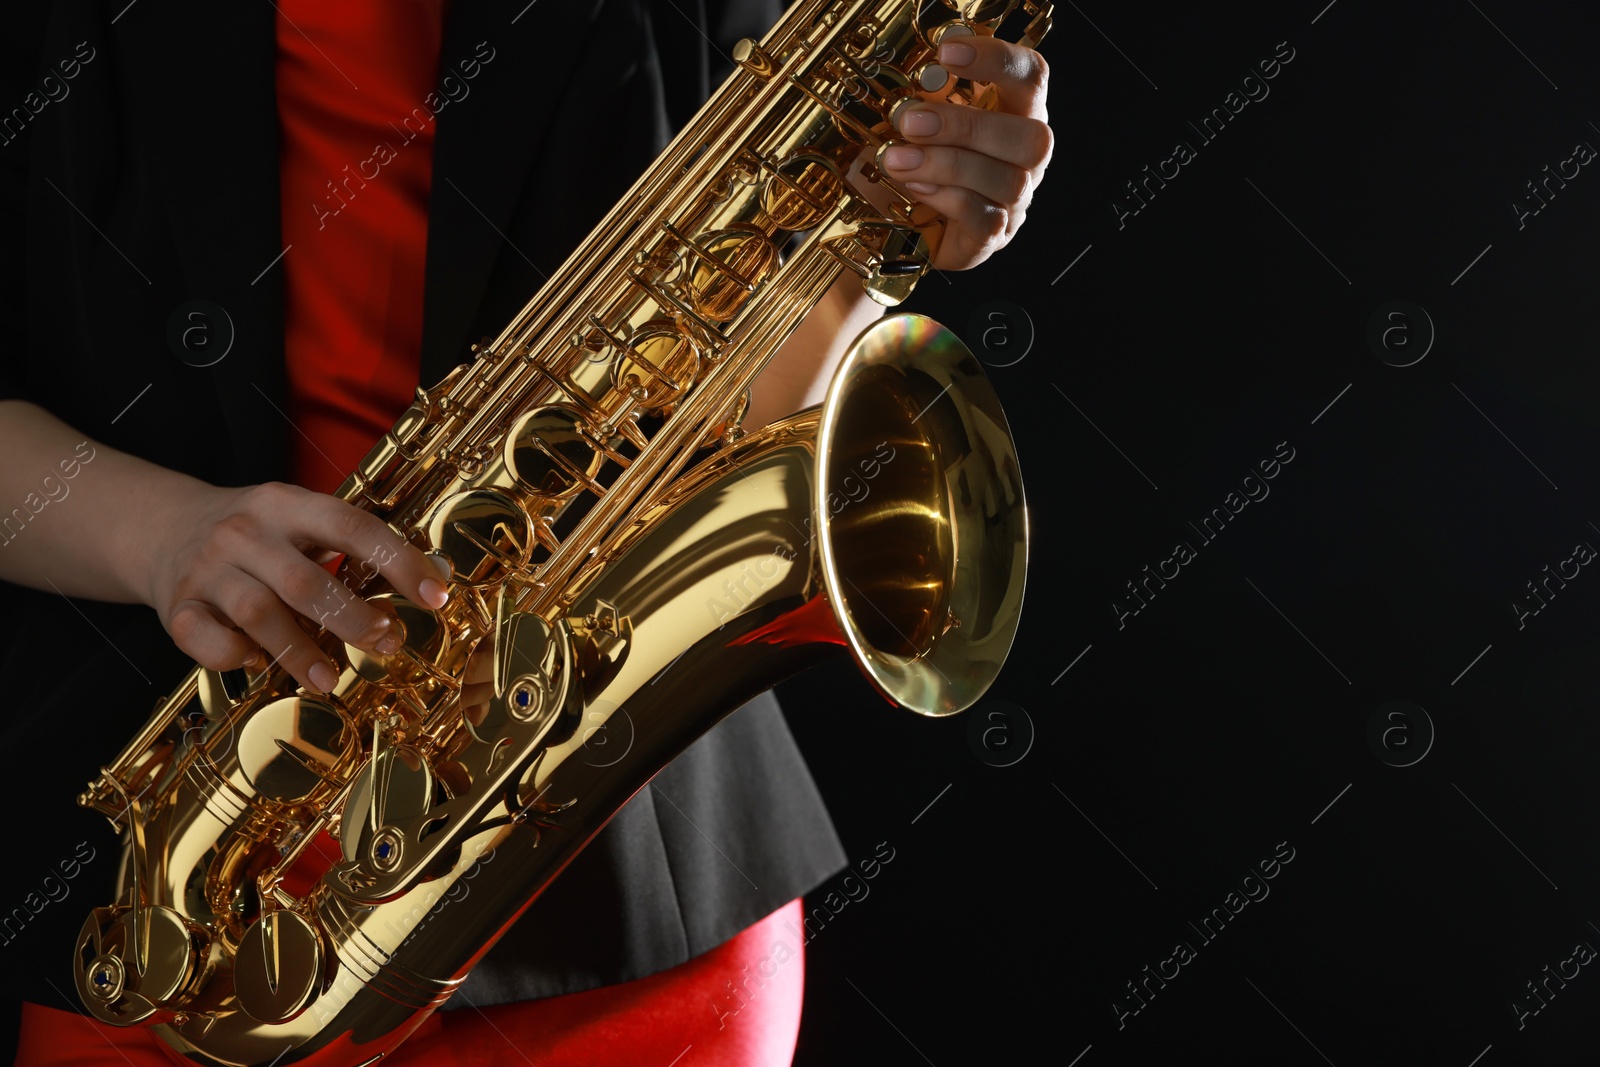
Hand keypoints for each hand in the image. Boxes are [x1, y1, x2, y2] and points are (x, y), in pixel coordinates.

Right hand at [143, 481, 450, 695]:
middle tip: (385, 643)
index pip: (351, 526)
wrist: (163, 527)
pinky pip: (203, 638)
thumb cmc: (258, 536)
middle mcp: (245, 533)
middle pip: (304, 580)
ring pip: (258, 614)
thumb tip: (428, 585)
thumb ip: (352, 550)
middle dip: (352, 618)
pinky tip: (257, 662)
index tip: (434, 596)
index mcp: (287, 504)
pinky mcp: (177, 606)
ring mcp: (206, 569)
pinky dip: (233, 656)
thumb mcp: (300, 523)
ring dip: (300, 651)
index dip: (398, 561)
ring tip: (331, 678)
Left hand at [880, 35, 1052, 270]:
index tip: (947, 52)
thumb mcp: (923, 123)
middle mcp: (1027, 158)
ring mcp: (1016, 200)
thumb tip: (912, 85)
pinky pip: (985, 219)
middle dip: (968, 126)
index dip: (996, 60)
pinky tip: (916, 189)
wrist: (908, 225)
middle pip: (1030, 137)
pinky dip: (947, 199)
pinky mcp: (994, 236)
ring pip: (1007, 181)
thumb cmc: (924, 164)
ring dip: (946, 165)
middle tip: (911, 121)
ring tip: (898, 159)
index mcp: (1017, 114)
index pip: (1031, 77)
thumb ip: (928, 100)